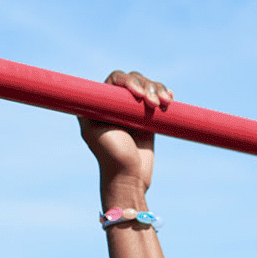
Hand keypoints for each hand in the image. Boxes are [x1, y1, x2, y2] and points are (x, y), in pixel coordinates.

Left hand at [80, 70, 171, 209]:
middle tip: (154, 104)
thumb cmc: (110, 157)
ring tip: (165, 103)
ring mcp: (133, 110)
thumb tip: (86, 89)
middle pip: (134, 80)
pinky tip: (170, 98)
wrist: (130, 177)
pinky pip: (158, 98)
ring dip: (158, 90)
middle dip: (147, 86)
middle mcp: (116, 104)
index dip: (129, 81)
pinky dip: (165, 94)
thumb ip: (91, 109)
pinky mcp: (148, 118)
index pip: (116, 79)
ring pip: (148, 87)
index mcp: (101, 105)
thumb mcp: (93, 131)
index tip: (138, 94)